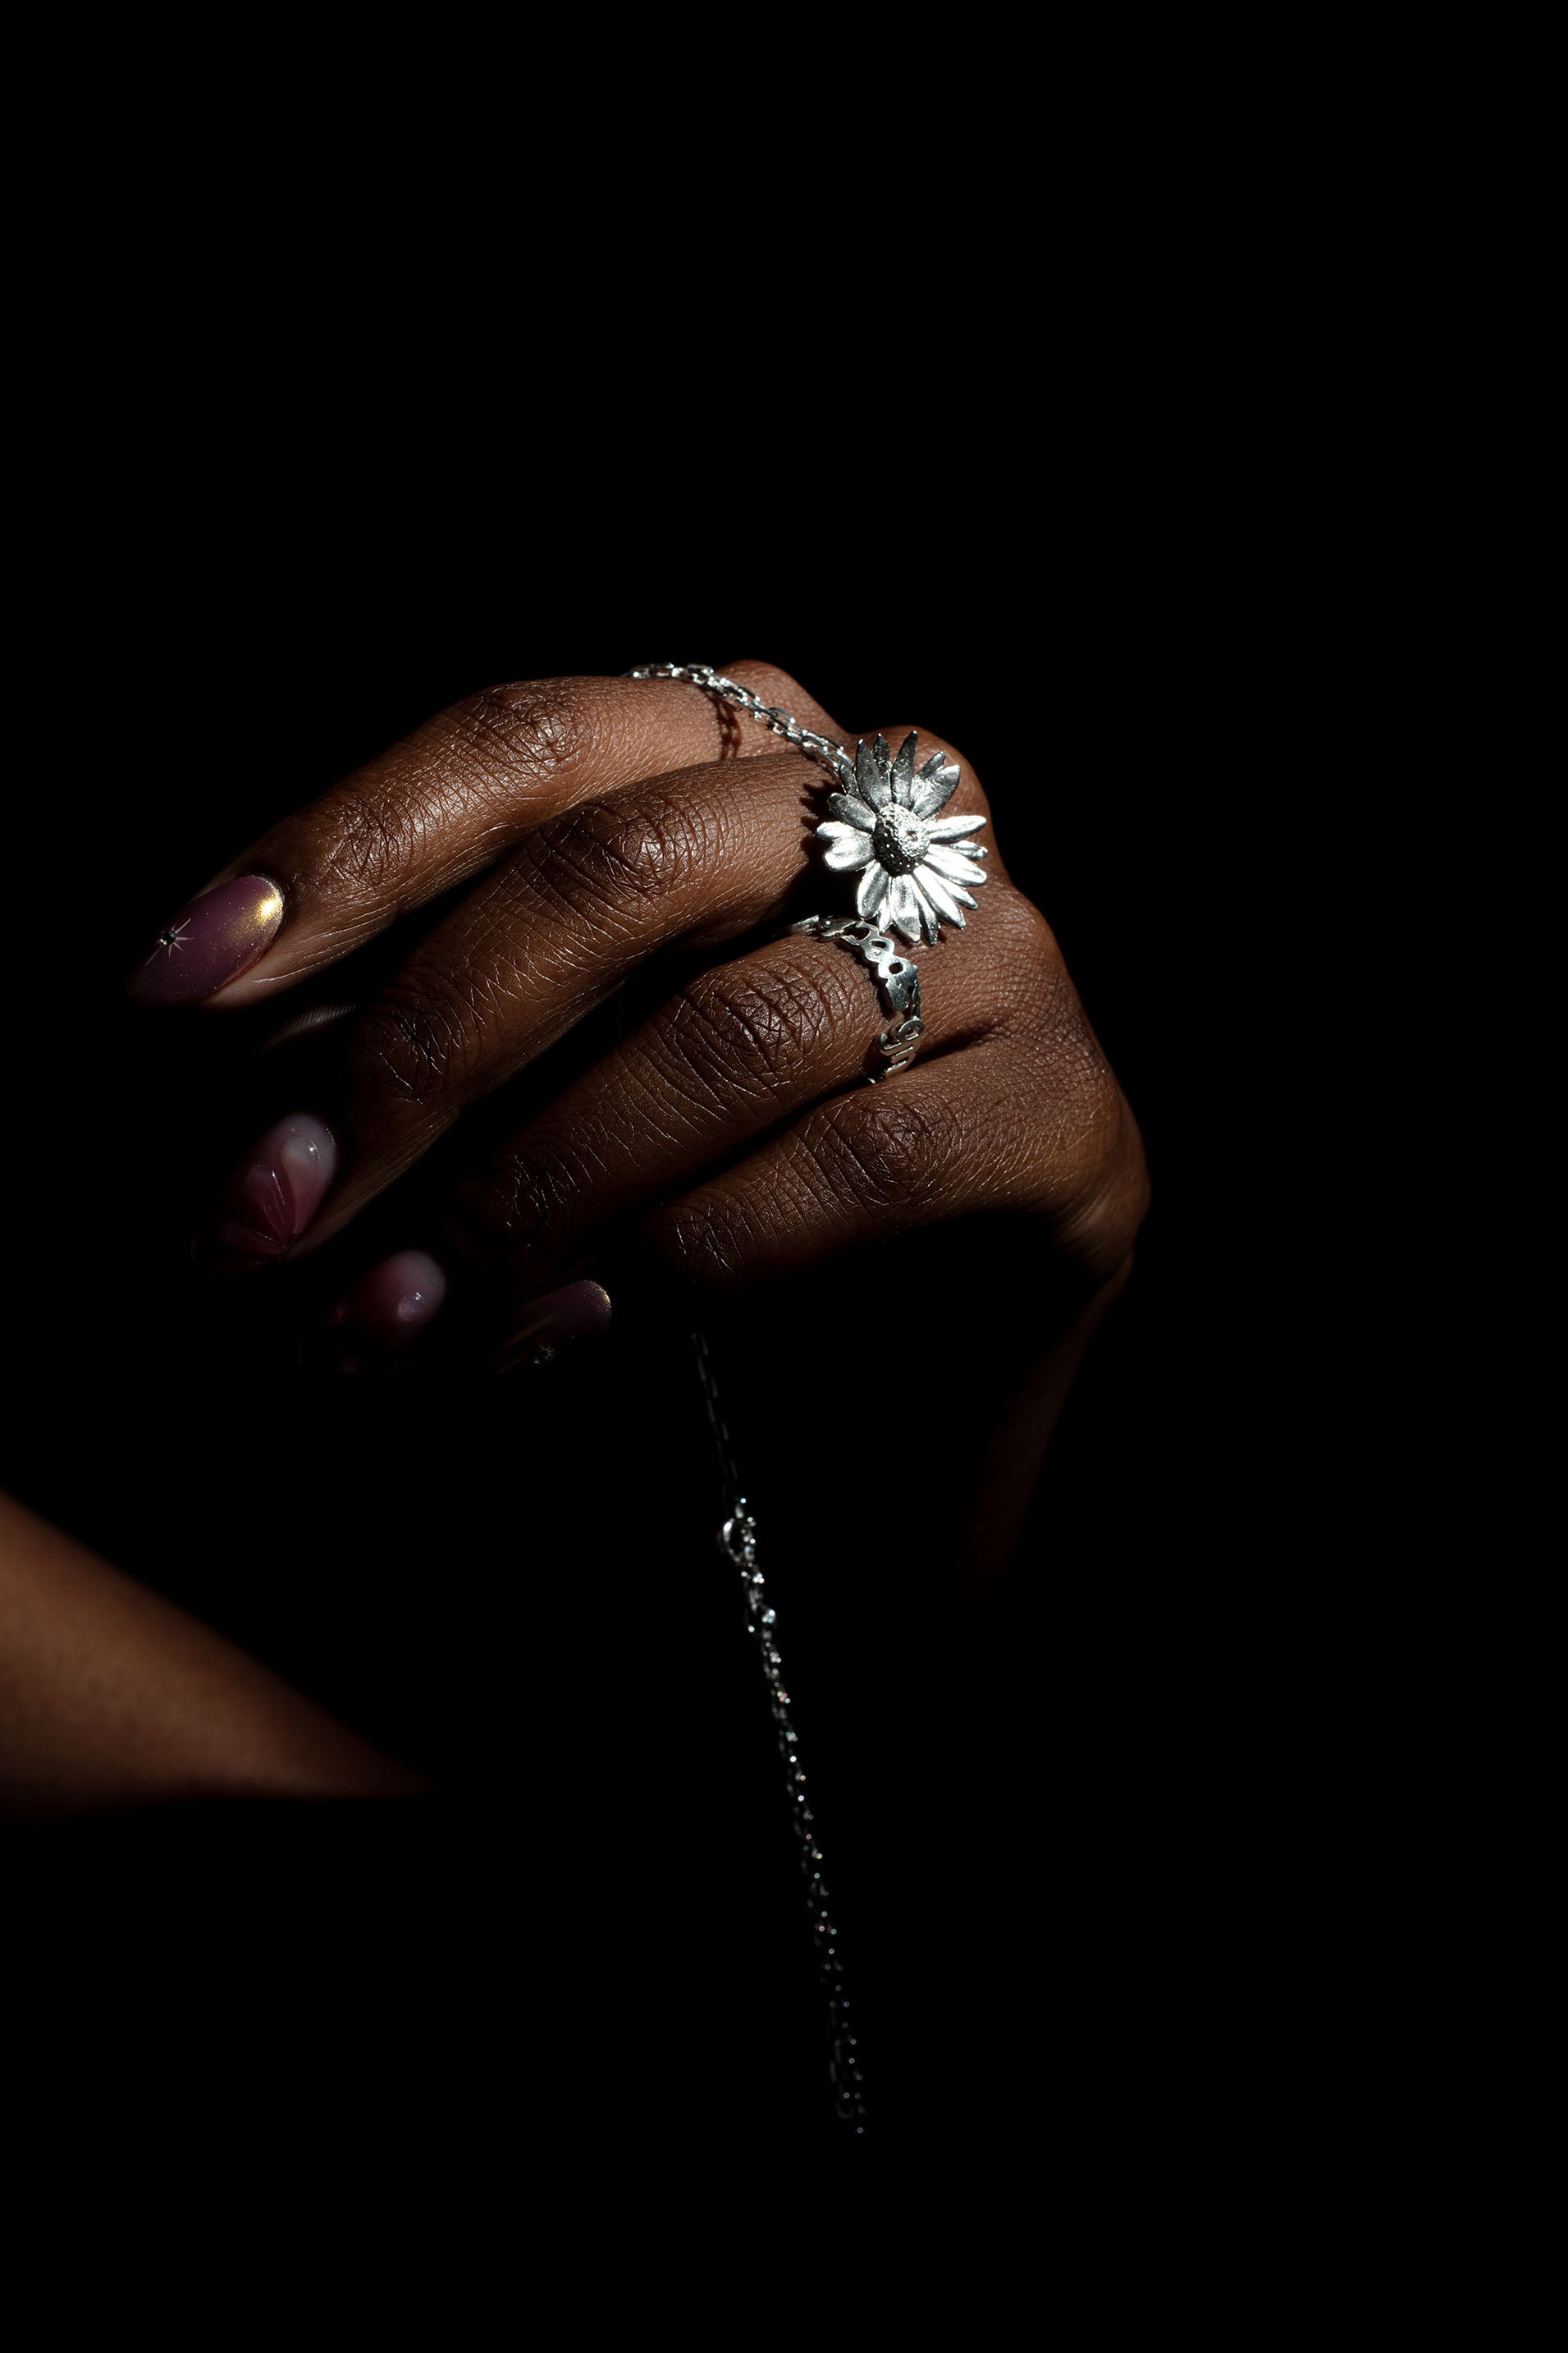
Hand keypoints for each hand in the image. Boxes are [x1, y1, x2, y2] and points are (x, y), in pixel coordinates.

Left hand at [134, 660, 1148, 1580]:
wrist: (917, 1350)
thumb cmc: (692, 1174)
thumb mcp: (530, 1071)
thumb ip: (407, 1031)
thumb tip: (218, 1070)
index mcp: (739, 745)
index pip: (520, 745)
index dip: (335, 852)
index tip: (164, 993)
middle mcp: (884, 803)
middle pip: (618, 867)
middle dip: (414, 1049)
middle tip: (270, 1212)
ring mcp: (1003, 950)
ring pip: (728, 1033)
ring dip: (527, 1191)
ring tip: (393, 1318)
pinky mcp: (1067, 1114)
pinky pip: (859, 1159)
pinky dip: (689, 1250)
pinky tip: (574, 1324)